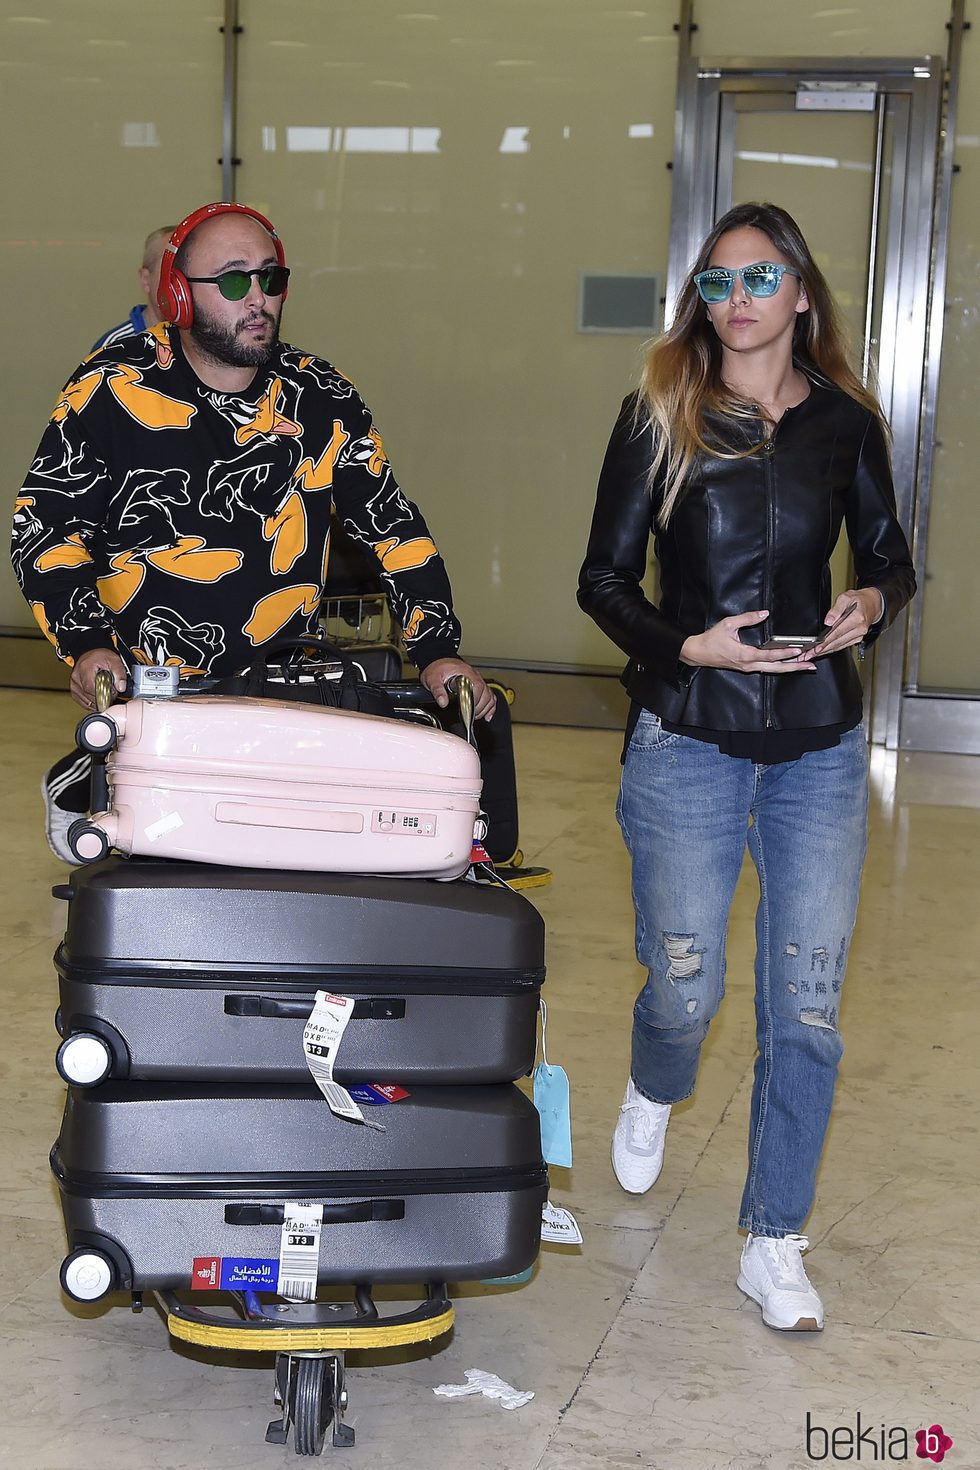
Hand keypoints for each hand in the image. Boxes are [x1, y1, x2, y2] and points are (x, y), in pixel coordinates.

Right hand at [69, 648, 128, 709]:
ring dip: (98, 700)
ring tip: (104, 691)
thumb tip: (121, 688)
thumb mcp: (114, 661)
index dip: (104, 693)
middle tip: (111, 691)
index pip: (92, 689)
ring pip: (87, 701)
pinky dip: (93, 702)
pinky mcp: (74, 691)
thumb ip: (120, 674)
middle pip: (90, 696)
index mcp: (84, 669)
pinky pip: (84, 702)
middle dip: (103, 697)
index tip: (112, 692)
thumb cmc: (100, 656)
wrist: (91, 654)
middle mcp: (76, 677)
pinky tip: (98, 696)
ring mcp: (74, 685)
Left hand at [420, 658, 496, 719]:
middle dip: (480, 707)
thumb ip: (437, 690)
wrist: (438, 662)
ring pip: (489, 695)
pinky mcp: (477, 684)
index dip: (475, 699)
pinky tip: (487, 715)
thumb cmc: (437, 669)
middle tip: (471, 715)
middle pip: (485, 692)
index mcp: (465, 672)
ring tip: (476, 715)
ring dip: (485, 708)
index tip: (469, 709)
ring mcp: (477, 680)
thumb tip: (443, 702)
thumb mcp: (433, 679)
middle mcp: (473, 675)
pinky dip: (490, 706)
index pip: (477, 686)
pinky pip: (489, 695)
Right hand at [680, 610, 818, 673]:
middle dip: (795, 667)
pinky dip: (780, 666)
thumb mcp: (728, 624)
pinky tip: (789, 664)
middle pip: (776, 668)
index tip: (798, 651)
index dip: (785, 653)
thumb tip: (764, 614)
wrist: (697, 653)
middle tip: (811, 665)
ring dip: (790, 668)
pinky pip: (767, 668)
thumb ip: (747, 618)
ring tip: (805, 665)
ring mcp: (748, 668)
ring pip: (773, 670)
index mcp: (744, 655)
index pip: (769, 656)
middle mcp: (748, 665)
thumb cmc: (711, 640)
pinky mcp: (746, 667)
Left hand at [807, 588, 884, 657]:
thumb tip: (828, 621)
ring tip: (814, 655)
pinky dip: (833, 649)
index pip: (837, 632)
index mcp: (857, 618)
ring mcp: (859, 635)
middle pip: (838, 642)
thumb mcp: (846, 597)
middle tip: (810, 654)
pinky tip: (824, 651)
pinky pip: (843, 645)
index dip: (826, 641)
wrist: (872, 604)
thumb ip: (836, 609)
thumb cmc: (859, 600)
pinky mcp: (858, 639)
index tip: (816, 647)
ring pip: (840, 646)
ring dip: (826, 651)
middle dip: (823, 649)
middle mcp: (860, 629)